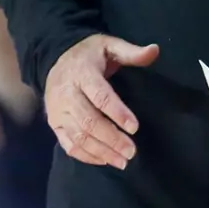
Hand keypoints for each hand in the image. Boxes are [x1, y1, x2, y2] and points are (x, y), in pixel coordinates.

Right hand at [45, 33, 160, 168]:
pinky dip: (85, 156)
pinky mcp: (54, 123)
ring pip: (78, 136)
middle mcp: (67, 94)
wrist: (55, 57)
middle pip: (88, 121)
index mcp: (82, 73)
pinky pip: (67, 144)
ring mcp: (58, 111)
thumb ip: (131, 52)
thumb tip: (155, 50)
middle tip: (132, 151)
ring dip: (101, 151)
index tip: (134, 127)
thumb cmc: (89, 54)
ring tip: (122, 161)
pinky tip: (104, 160)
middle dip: (111, 138)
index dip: (117, 112)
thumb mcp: (109, 45)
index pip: (99, 95)